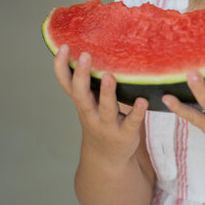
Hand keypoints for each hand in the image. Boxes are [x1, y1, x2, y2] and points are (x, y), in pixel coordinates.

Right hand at [54, 44, 147, 164]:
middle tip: (86, 56)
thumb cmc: (98, 120)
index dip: (61, 67)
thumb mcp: (88, 103)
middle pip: (81, 95)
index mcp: (81, 102)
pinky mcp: (126, 134)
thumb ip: (87, 82)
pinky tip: (143, 100)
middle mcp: (90, 113)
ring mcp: (107, 125)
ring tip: (109, 76)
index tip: (64, 47)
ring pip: (106, 109)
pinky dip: (136, 112)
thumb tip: (88, 46)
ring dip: (107, 93)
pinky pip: (131, 122)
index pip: (66, 83)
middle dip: (82, 76)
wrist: (107, 158)